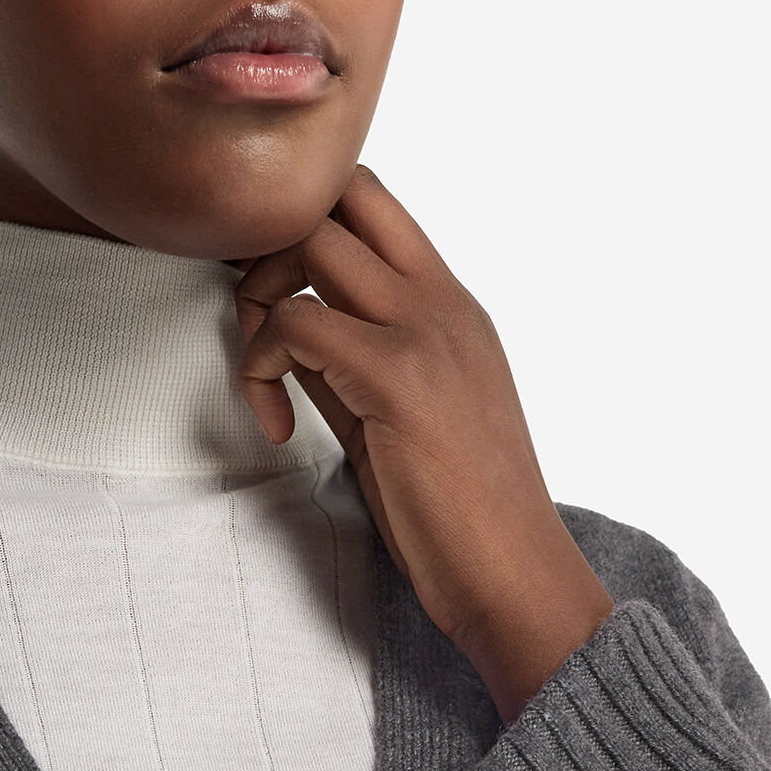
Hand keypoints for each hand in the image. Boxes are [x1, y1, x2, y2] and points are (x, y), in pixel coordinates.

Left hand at [234, 167, 613, 723]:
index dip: (303, 228)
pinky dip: (259, 368)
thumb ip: (352, 362)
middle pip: (339, 193)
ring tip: (263, 377)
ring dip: (257, 296)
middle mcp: (443, 302)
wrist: (515, 577)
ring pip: (310, 240)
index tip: (272, 304)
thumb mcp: (400, 414)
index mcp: (452, 306)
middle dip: (270, 242)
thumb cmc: (459, 515)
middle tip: (255, 324)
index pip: (370, 202)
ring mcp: (425, 332)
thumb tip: (285, 331)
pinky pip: (294, 325)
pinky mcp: (399, 378)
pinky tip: (275, 427)